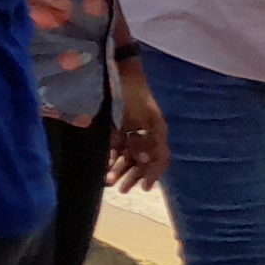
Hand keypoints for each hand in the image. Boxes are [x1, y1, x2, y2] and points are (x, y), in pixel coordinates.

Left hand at [108, 64, 166, 188]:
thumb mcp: (144, 118)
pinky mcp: (117, 128)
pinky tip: (105, 167)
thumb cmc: (133, 94)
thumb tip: (142, 161)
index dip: (153, 174)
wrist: (118, 74)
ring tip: (109, 183)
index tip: (146, 188)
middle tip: (122, 190)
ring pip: (128, 157)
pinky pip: (116, 148)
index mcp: (156, 132)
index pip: (159, 159)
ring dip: (120, 171)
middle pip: (142, 161)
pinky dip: (112, 159)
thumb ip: (145, 140)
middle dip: (132, 176)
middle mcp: (145, 134)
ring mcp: (131, 131)